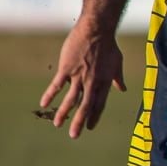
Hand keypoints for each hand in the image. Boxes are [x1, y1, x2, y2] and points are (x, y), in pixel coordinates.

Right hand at [39, 21, 126, 138]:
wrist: (97, 30)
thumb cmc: (108, 45)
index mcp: (104, 82)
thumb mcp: (117, 63)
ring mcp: (79, 76)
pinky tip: (44, 104)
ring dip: (64, 113)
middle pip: (85, 106)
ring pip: (70, 99)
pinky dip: (51, 95)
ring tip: (58, 125)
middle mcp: (92, 82)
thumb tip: (122, 89)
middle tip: (74, 136)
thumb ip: (117, 78)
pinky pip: (57, 85)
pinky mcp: (67, 68)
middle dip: (79, 122)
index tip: (90, 127)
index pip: (99, 104)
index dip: (94, 116)